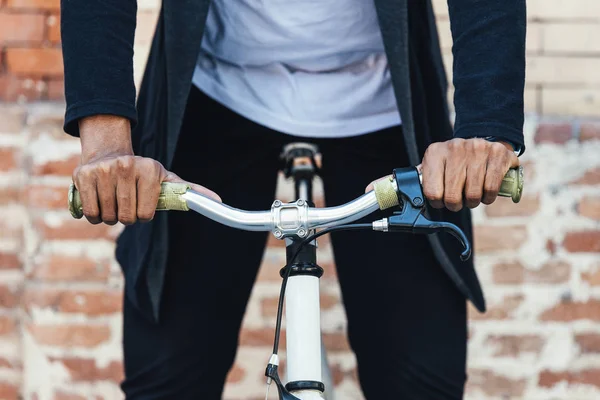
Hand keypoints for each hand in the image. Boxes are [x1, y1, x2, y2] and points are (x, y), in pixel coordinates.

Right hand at [73, 115, 219, 224]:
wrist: (108, 153)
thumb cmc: (142, 173)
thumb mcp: (166, 179)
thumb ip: (190, 190)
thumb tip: (220, 201)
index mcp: (149, 169)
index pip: (146, 215)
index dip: (143, 215)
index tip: (142, 203)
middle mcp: (126, 166)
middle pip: (126, 218)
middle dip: (127, 216)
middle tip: (126, 203)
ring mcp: (102, 170)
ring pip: (107, 217)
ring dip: (110, 216)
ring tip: (114, 200)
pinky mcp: (82, 176)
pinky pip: (89, 212)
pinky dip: (94, 214)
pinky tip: (99, 201)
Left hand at [420, 138, 518, 210]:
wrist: (482, 143)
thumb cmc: (455, 162)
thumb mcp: (436, 166)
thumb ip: (426, 180)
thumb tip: (414, 196)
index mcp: (435, 152)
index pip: (431, 192)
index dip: (437, 202)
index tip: (441, 200)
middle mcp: (455, 147)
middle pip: (452, 197)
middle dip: (455, 205)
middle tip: (458, 201)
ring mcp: (477, 149)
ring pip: (472, 195)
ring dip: (473, 202)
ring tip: (471, 195)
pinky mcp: (498, 154)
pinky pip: (491, 189)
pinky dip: (488, 197)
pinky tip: (485, 192)